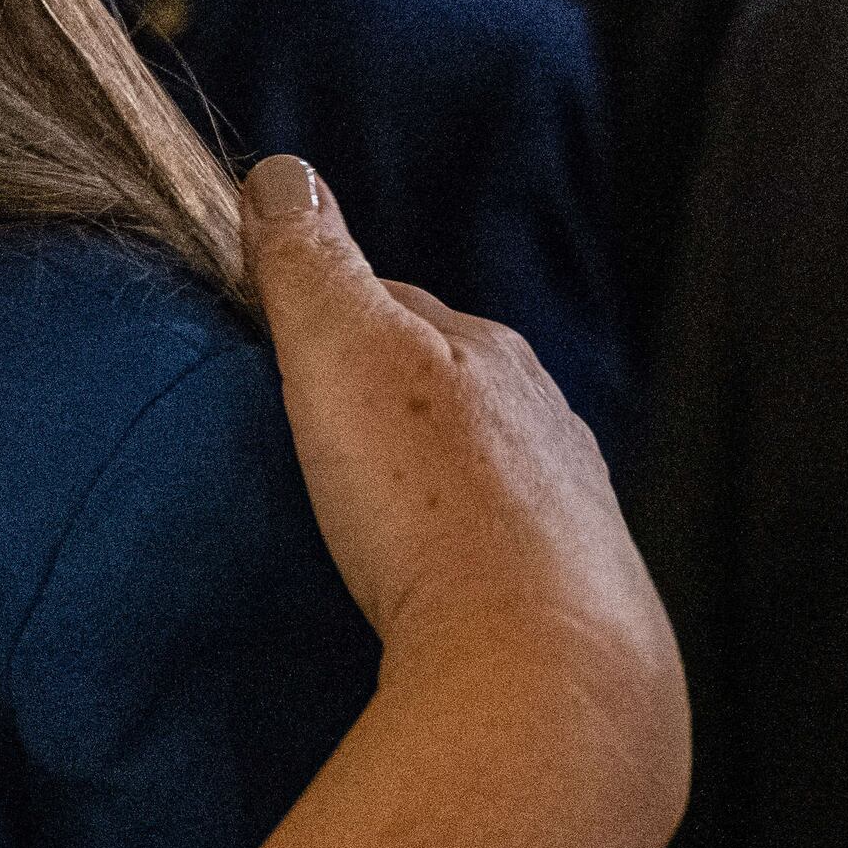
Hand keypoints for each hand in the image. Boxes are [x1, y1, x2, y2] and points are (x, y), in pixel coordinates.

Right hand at [242, 158, 683, 846]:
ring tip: (365, 530)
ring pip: (481, 475)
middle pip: (442, 388)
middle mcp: (544, 422)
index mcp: (487, 352)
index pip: (392, 302)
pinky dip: (462, 562)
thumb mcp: (344, 352)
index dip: (324, 315)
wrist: (544, 673)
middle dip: (380, 402)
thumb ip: (310, 260)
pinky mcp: (578, 603)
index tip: (269, 348)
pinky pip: (504, 559)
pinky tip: (427, 597)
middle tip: (303, 442)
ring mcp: (570, 515)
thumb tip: (282, 174)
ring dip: (427, 489)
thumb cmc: (433, 508)